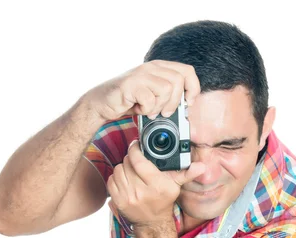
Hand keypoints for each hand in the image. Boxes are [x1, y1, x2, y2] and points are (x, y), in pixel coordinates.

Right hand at [85, 60, 199, 122]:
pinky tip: (138, 110)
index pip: (188, 71)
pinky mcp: (130, 84)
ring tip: (148, 111)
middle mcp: (151, 67)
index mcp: (159, 68)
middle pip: (179, 81)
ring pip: (167, 89)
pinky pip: (150, 99)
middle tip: (164, 113)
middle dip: (175, 102)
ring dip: (159, 106)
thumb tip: (187, 108)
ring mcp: (140, 74)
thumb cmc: (128, 102)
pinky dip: (146, 110)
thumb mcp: (153, 98)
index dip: (193, 89)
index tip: (188, 104)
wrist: (101, 104)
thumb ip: (169, 97)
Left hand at [108, 141, 205, 226]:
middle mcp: (140, 191)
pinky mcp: (118, 201)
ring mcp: (128, 197)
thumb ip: (187, 173)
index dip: (135, 149)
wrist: (152, 222)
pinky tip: (125, 180)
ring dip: (123, 168)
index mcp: (156, 185)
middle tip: (136, 161)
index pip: (138, 160)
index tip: (136, 146)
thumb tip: (202, 166)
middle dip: (130, 159)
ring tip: (131, 171)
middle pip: (126, 163)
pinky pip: (111, 181)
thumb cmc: (164, 201)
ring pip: (118, 170)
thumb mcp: (176, 186)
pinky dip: (116, 178)